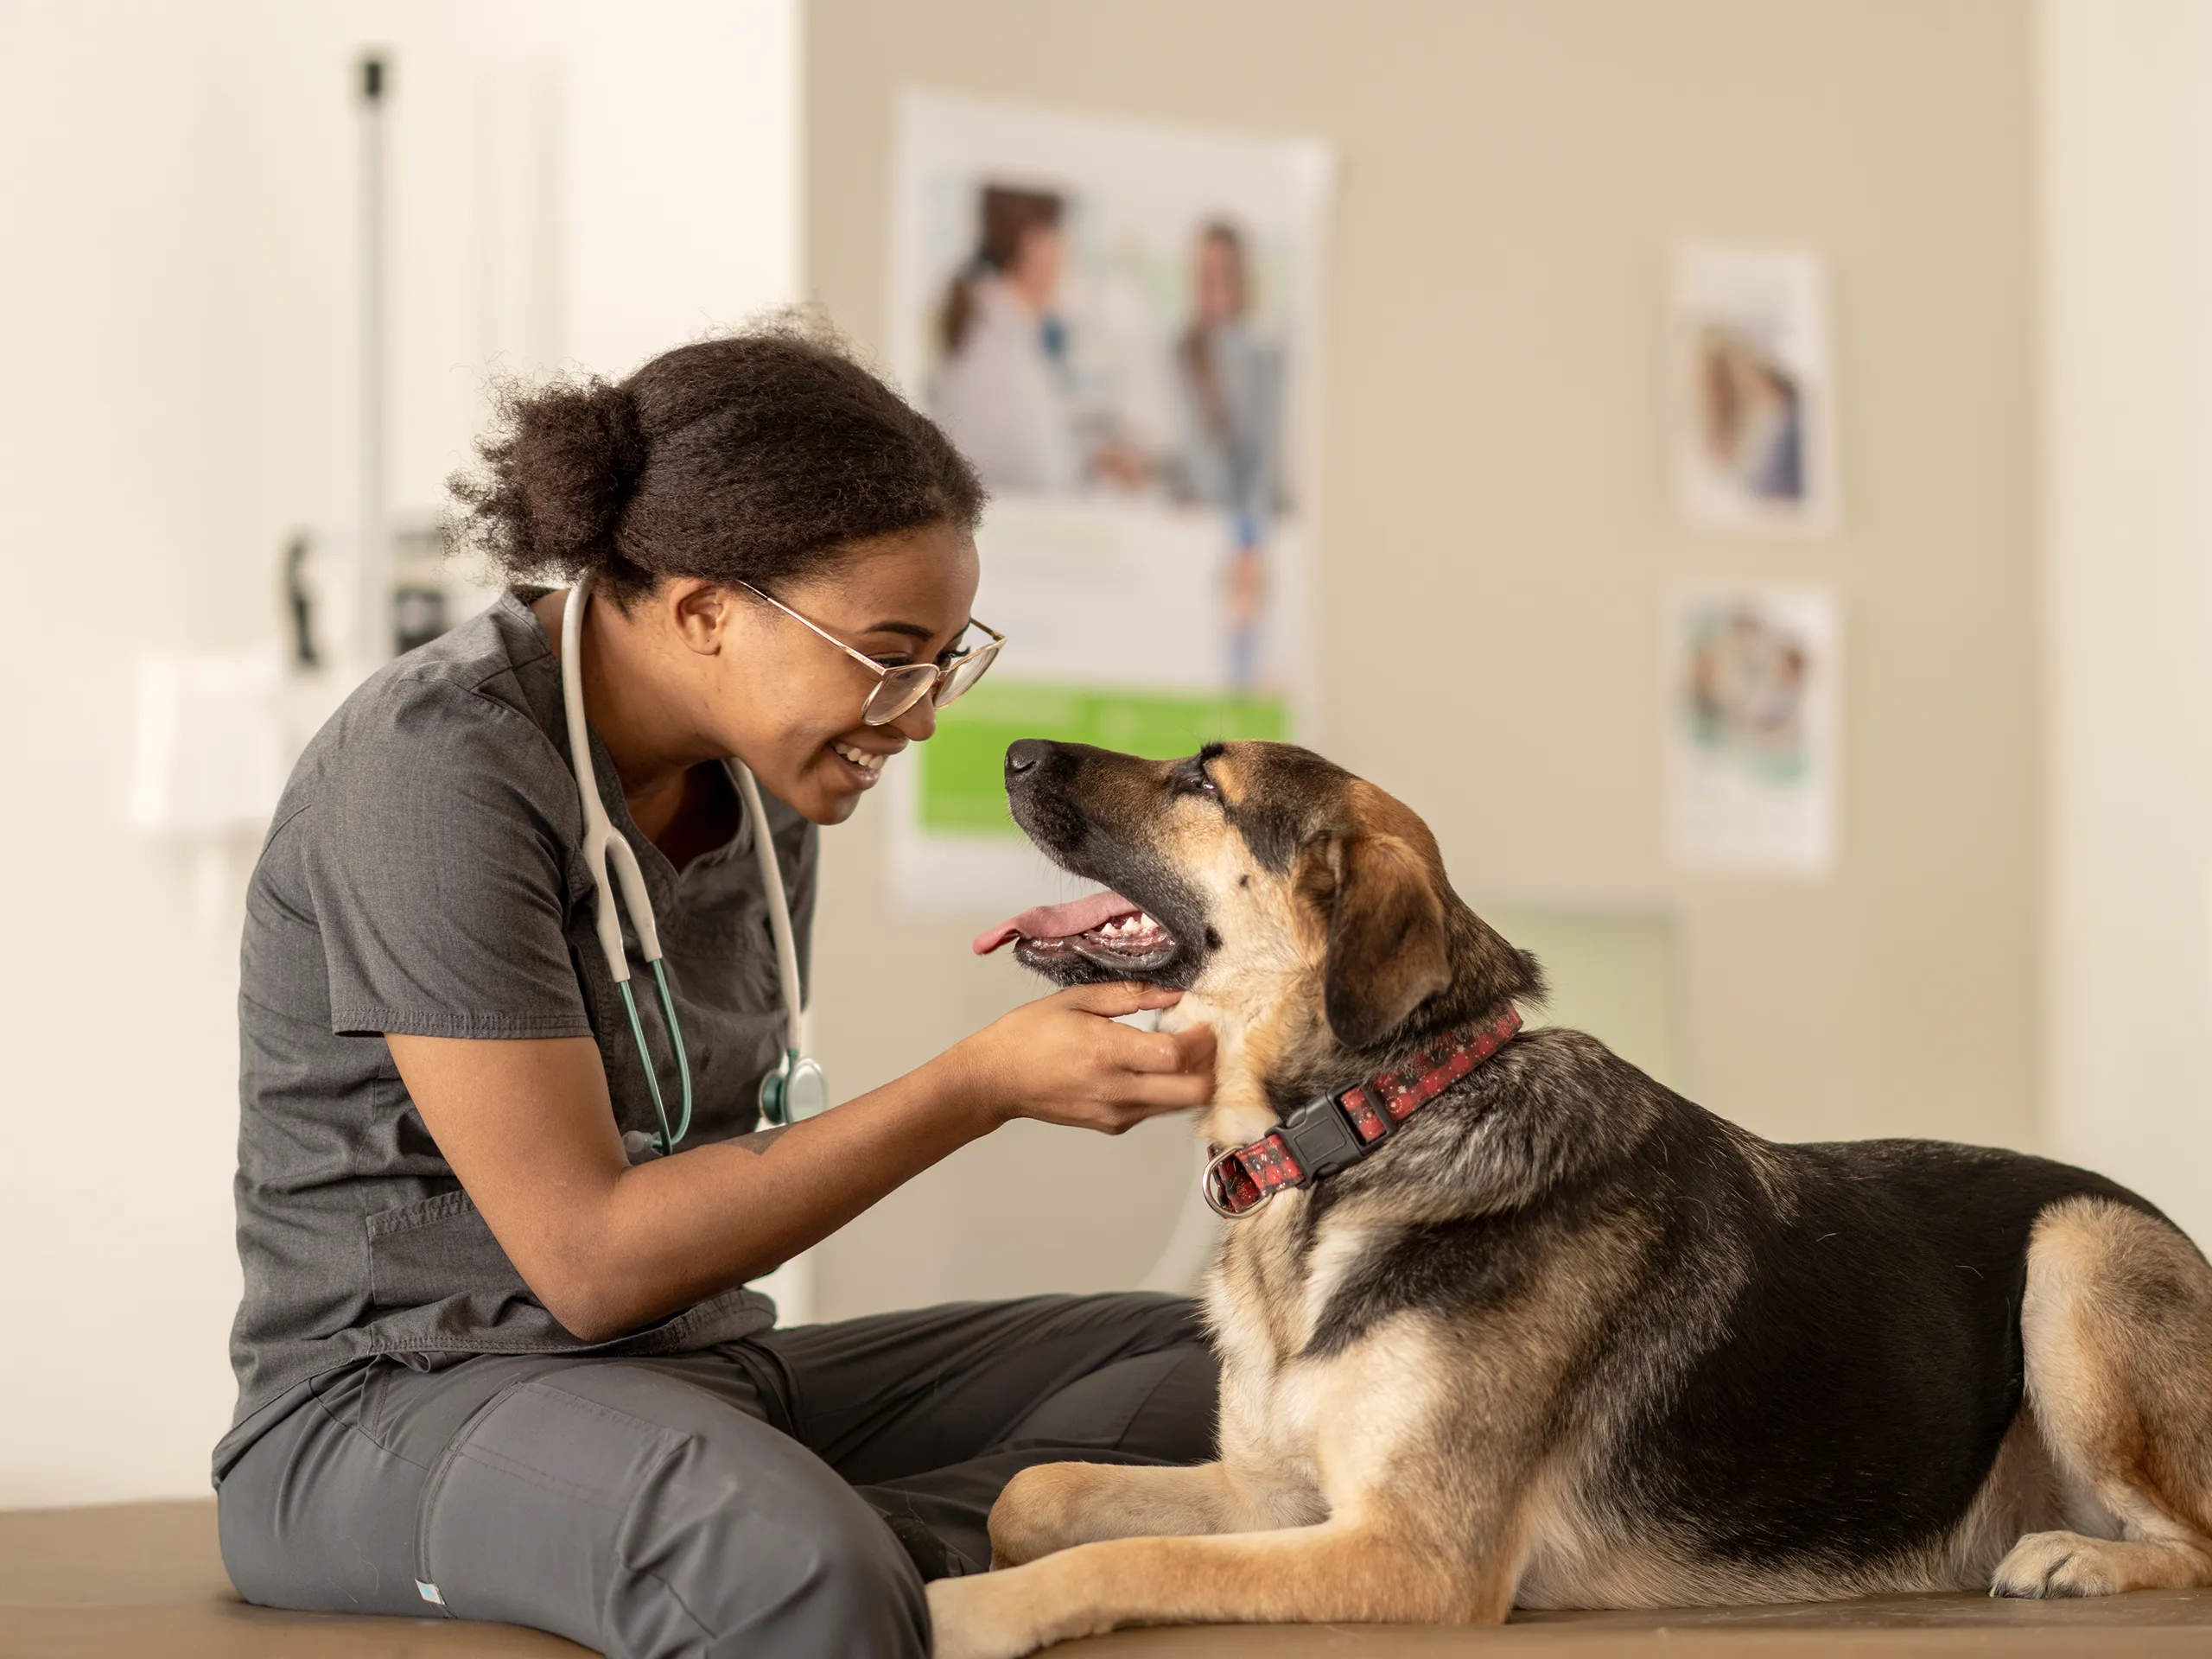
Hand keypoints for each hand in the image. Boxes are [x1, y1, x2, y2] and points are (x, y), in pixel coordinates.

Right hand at [948, 982, 1215, 1134]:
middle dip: (1208, 1065)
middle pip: (1192, 1092)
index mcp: (1107, 1052)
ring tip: (1181, 1049)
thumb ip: (1130, 995)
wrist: (995, 1081)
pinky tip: (1153, 1066)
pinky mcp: (1112, 1125)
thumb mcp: (1076, 1000)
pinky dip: (1167, 1089)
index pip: (1176, 1055)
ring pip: (1179, 1105)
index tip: (1204, 1022)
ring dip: (1191, 1078)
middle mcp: (1117, 1090)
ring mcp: (1116, 1113)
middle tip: (1204, 1041)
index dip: (1201, 1039)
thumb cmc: (1028, 1035)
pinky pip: (1156, 1109)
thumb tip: (1173, 993)